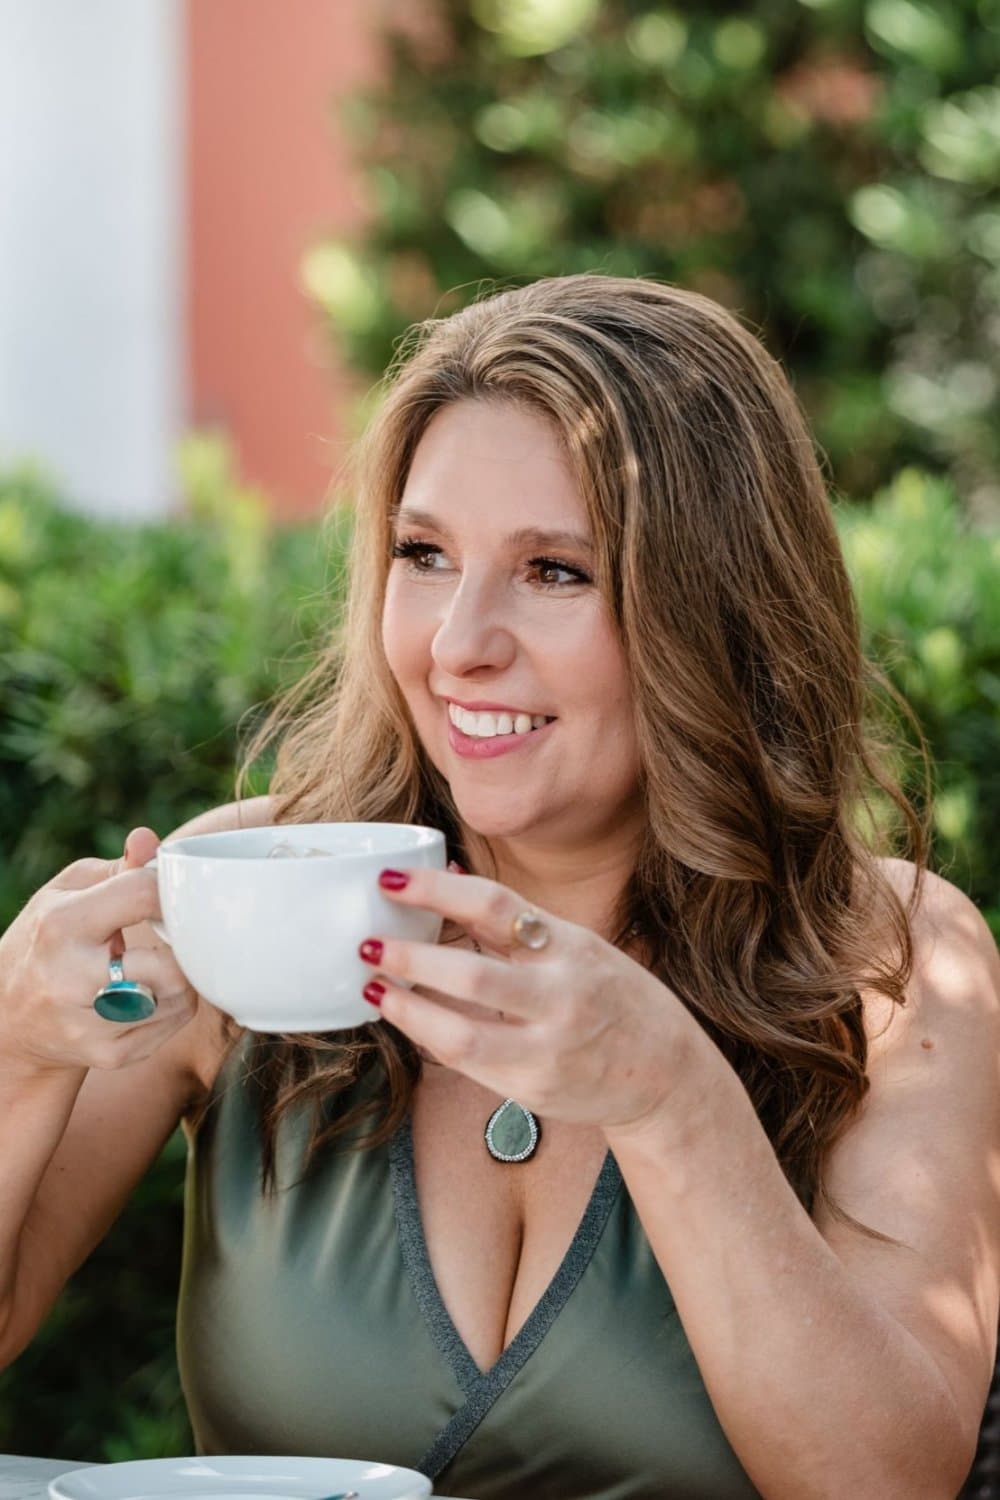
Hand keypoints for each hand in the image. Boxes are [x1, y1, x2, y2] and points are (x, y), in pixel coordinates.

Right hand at [0, 827, 198, 1074]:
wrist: (9, 1020)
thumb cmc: (47, 941)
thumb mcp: (65, 894)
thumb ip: (117, 868)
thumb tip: (149, 841)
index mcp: (61, 925)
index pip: (142, 895)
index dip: (168, 890)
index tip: (170, 895)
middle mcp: (72, 978)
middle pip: (170, 965)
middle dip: (180, 947)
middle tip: (171, 939)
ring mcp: (90, 1024)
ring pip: (180, 997)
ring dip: (182, 977)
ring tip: (157, 965)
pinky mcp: (110, 1054)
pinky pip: (175, 1023)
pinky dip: (174, 1005)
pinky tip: (149, 993)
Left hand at [359, 866, 690, 1133]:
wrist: (666, 1075)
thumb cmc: (614, 998)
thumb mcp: (577, 946)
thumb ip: (513, 922)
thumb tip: (443, 874)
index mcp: (571, 947)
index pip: (497, 907)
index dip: (438, 890)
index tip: (391, 881)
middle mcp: (562, 996)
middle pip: (474, 975)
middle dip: (412, 958)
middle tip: (368, 943)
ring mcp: (548, 1048)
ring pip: (462, 1032)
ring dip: (408, 1009)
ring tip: (374, 986)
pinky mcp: (532, 1089)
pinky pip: (467, 1063)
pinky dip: (429, 1037)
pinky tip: (405, 1019)